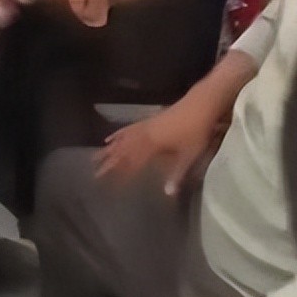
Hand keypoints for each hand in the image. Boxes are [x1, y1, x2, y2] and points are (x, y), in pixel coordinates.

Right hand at [95, 97, 214, 191]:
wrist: (201, 103)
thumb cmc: (197, 130)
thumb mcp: (190, 155)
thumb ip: (177, 174)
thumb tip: (167, 193)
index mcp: (154, 144)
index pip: (133, 162)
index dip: (122, 174)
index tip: (110, 185)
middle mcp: (145, 134)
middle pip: (123, 150)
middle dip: (109, 163)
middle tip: (95, 173)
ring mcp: (146, 125)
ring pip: (123, 139)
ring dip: (109, 149)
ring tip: (96, 157)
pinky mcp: (149, 119)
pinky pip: (128, 129)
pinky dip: (118, 134)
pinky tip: (111, 137)